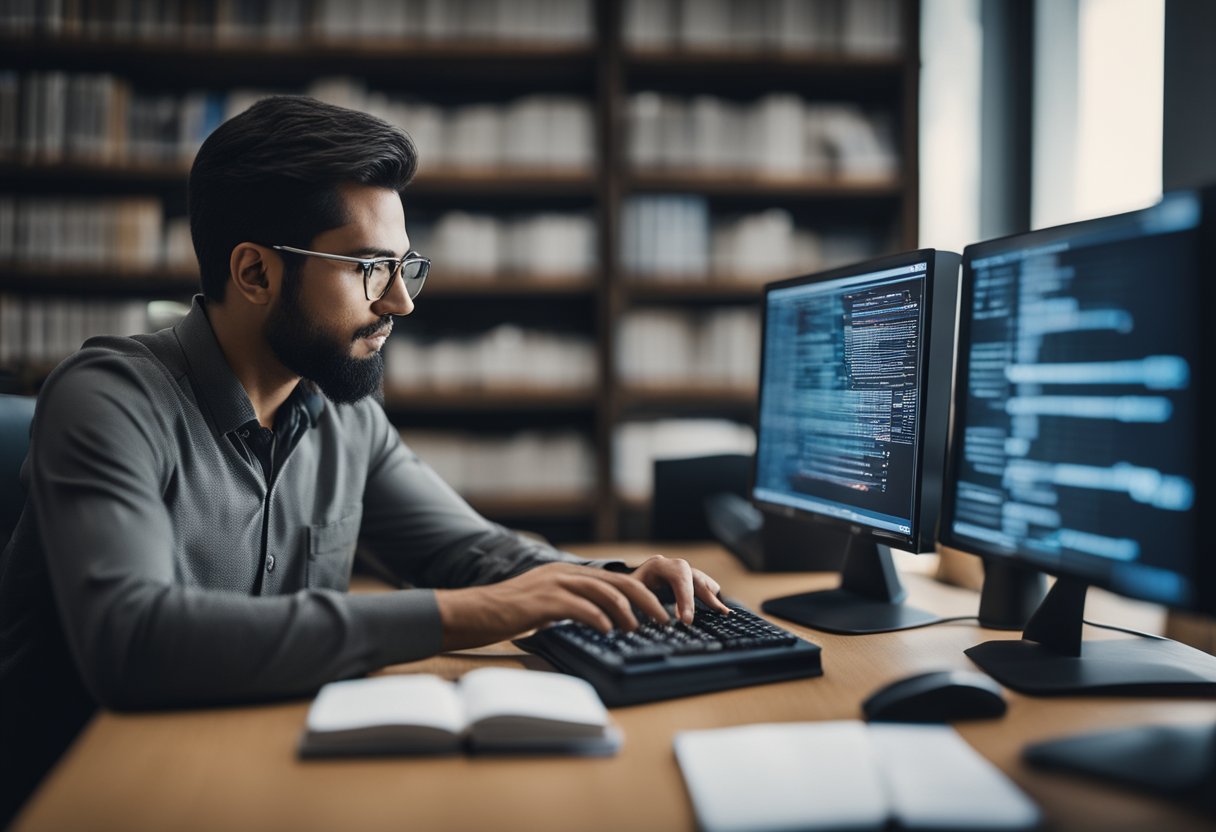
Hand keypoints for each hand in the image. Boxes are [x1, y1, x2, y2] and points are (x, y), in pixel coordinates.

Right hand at [434, 562, 672, 650]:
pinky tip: (610, 630)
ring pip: (603, 592)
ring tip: (640, 627)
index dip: (639, 595)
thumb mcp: (542, 607)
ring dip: (627, 611)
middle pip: (617, 582)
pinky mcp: (543, 600)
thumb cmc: (503, 615)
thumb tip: (595, 623)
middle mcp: (563, 574)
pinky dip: (599, 618)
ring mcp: (553, 584)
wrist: (470, 612)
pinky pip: (580, 606)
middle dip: (645, 601)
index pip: (613, 580)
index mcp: (565, 574)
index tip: (657, 612)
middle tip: (662, 619)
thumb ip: (567, 609)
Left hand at [631, 554, 730, 624]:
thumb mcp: (625, 593)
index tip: (687, 621)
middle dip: (707, 597)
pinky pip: (704, 584)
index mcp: (656, 567)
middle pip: (695, 577)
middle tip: (718, 614)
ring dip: (711, 596)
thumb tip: (641, 621)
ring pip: (703, 579)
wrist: (621, 580)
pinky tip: (718, 610)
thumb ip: (635, 601)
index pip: (678, 578)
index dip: (686, 598)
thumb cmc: (622, 589)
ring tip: (721, 611)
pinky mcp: (685, 579)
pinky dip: (711, 596)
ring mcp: (680, 571)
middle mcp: (671, 565)